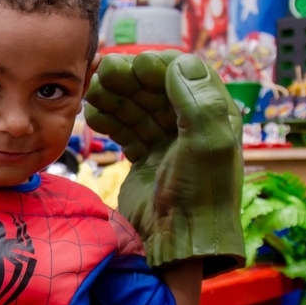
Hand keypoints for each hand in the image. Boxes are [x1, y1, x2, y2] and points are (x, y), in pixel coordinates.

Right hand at [84, 51, 244, 273]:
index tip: (133, 64)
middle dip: (129, 78)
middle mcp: (193, 126)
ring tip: (91, 93)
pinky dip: (110, 121)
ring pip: (138, 107)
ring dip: (115, 97)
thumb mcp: (207, 144)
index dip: (159, 65)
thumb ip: (198, 99)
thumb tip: (178, 61)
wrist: (178, 243)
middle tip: (101, 74)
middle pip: (157, 88)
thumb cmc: (199, 195)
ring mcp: (168, 143)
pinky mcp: (146, 160)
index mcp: (215, 116)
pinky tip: (93, 115)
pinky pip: (126, 130)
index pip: (187, 73)